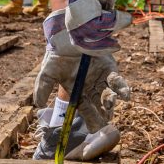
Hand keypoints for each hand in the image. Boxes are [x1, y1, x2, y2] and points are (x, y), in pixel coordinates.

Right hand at [33, 10, 130, 130]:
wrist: (68, 33)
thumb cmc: (58, 53)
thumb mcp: (48, 71)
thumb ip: (43, 88)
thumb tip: (38, 104)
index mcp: (79, 92)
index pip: (86, 110)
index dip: (91, 120)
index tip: (94, 129)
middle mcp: (91, 88)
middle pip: (99, 106)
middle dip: (103, 114)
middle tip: (105, 122)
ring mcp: (102, 79)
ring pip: (109, 95)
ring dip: (110, 101)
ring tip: (110, 104)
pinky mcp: (110, 68)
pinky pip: (117, 81)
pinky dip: (121, 88)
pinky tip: (125, 95)